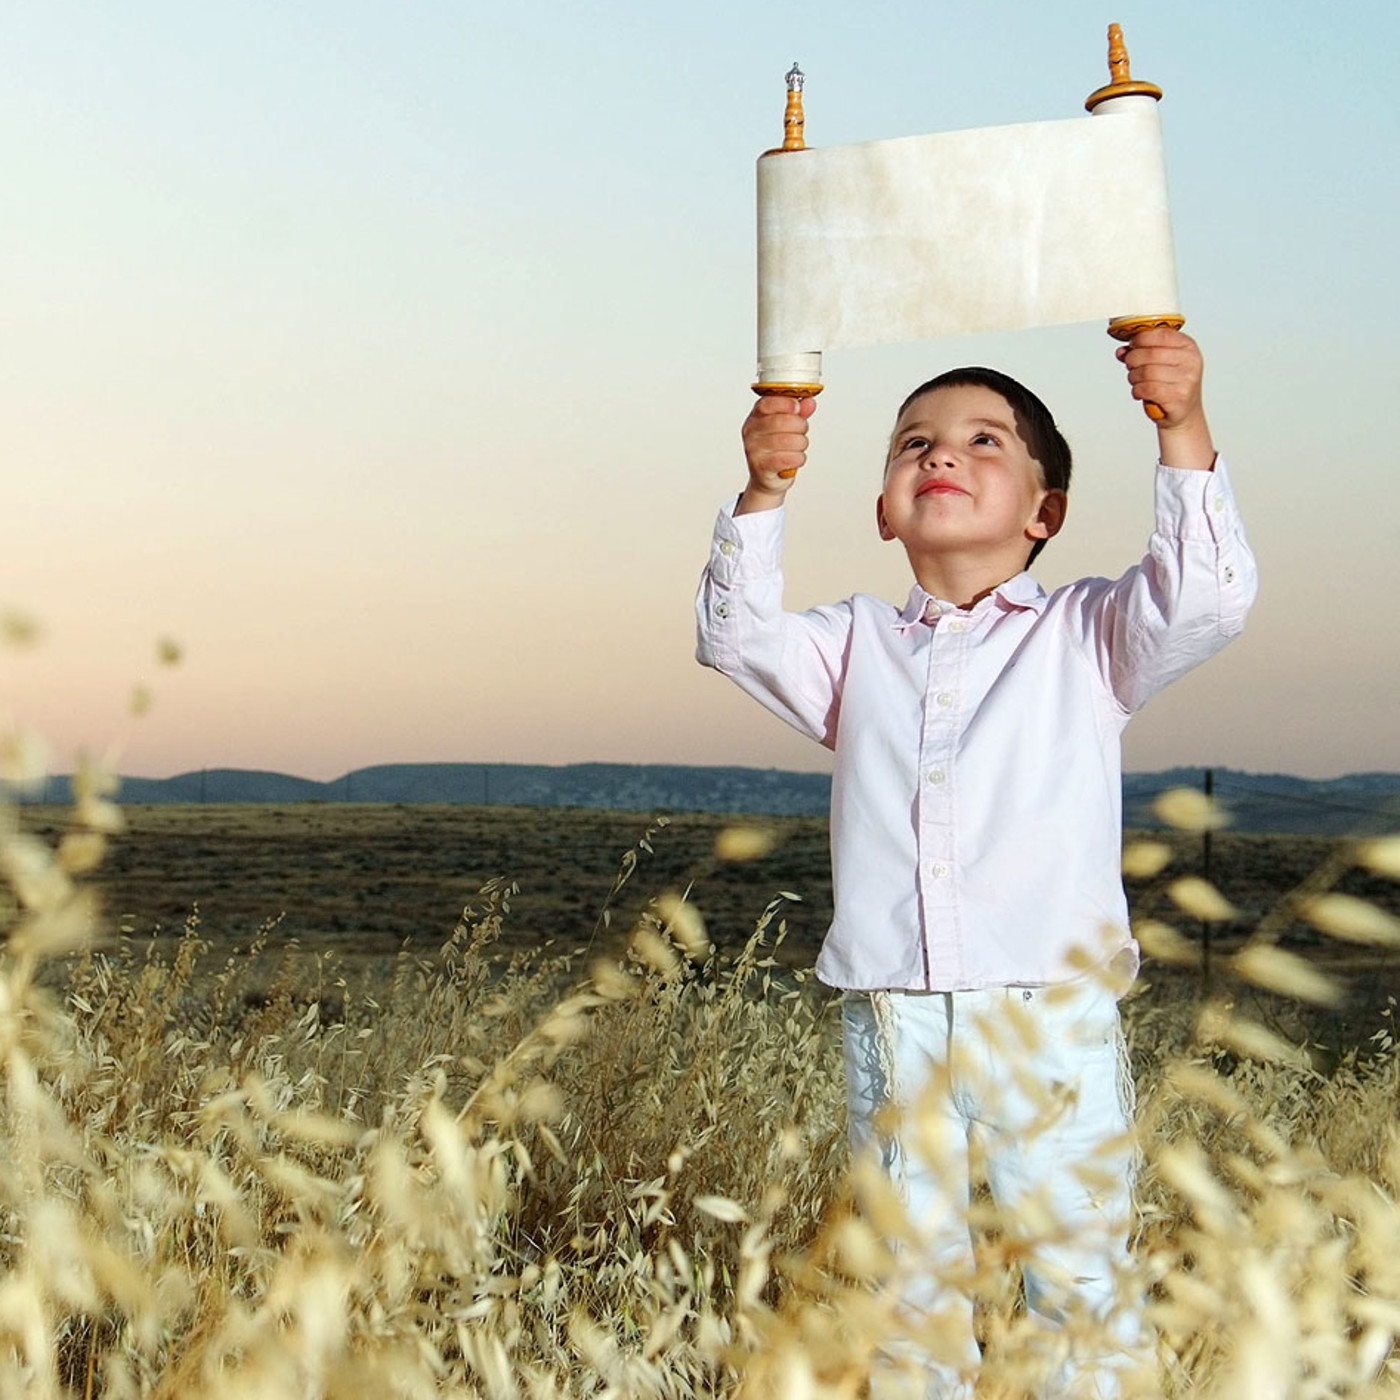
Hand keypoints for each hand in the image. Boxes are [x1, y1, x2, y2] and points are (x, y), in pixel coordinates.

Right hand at [737, 395, 815, 513]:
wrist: (767, 478)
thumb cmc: (777, 449)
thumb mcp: (787, 427)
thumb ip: (799, 413)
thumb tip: (810, 402)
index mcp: (754, 417)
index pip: (766, 404)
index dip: (785, 403)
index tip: (797, 407)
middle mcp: (751, 432)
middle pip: (781, 421)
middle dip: (800, 425)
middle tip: (802, 431)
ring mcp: (754, 450)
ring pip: (789, 440)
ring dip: (802, 444)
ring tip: (798, 447)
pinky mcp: (761, 467)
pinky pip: (790, 458)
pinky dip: (799, 459)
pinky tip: (795, 459)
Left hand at [1114, 328, 1215, 470]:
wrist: (1183, 413)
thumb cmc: (1170, 385)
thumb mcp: (1160, 363)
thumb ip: (1141, 352)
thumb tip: (1121, 351)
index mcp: (1188, 346)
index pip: (1162, 334)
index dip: (1141, 339)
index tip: (1132, 345)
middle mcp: (1191, 361)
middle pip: (1150, 354)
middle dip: (1133, 360)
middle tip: (1130, 366)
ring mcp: (1187, 380)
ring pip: (1146, 372)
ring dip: (1133, 377)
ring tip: (1136, 381)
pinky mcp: (1179, 397)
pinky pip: (1147, 389)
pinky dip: (1137, 390)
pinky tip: (1139, 392)